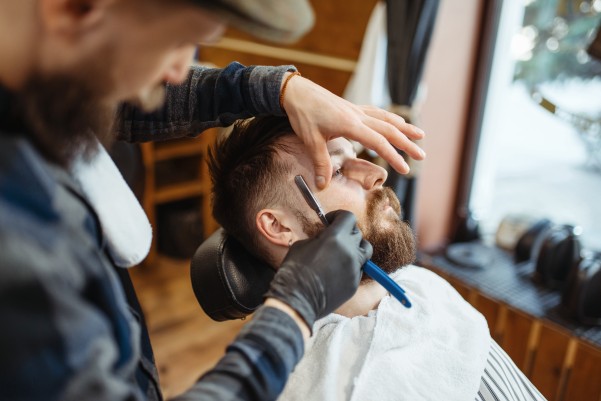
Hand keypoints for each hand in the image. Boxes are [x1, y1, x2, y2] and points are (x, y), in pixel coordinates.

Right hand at [264, 210, 371, 328]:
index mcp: (335, 237)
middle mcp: (350, 251)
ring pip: (365, 250)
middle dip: (346, 232)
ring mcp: (354, 269)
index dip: (339, 216)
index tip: (330, 221)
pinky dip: (350, 266)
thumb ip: (318, 238)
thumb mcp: (301, 245)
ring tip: (342, 252)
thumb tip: (325, 236)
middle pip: (358, 233)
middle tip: (334, 237)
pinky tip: (336, 271)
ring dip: (355, 247)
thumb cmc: (294, 271)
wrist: (297, 301)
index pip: (348, 217)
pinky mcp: (354, 284)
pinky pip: (358, 269)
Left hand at [282, 73, 425, 188]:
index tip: (405, 169)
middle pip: (389, 130)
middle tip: (422, 155)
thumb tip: (323, 186)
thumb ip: (320, 163)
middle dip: (407, 143)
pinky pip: (377, 113)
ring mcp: (357, 110)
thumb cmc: (303, 114)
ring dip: (404, 127)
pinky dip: (390, 118)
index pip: (378, 142)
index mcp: (350, 124)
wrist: (296, 91)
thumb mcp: (310, 140)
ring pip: (386, 118)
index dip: (393, 156)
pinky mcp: (353, 107)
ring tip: (420, 135)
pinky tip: (397, 122)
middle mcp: (358, 116)